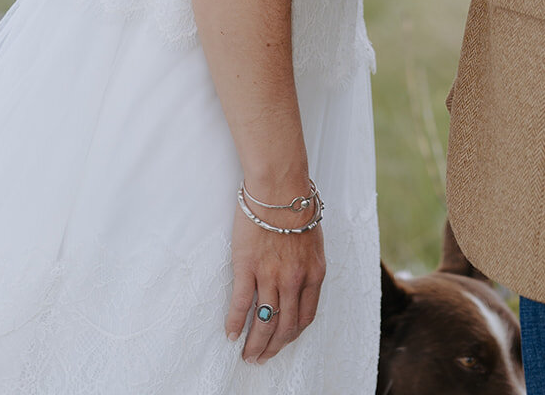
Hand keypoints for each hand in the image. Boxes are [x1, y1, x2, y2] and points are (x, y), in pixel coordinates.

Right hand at [226, 202, 325, 363]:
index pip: (305, 317)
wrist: (280, 187)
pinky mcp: (247, 267)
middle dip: (273, 348)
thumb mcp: (313, 241)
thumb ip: (307, 266)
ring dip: (254, 343)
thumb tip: (300, 285)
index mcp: (313, 274)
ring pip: (263, 321)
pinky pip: (240, 304)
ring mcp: (270, 275)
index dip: (292, 335)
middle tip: (261, 358)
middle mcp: (294, 280)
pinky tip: (230, 334)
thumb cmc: (297, 208)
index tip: (283, 343)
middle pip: (284, 326)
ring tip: (247, 354)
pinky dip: (234, 323)